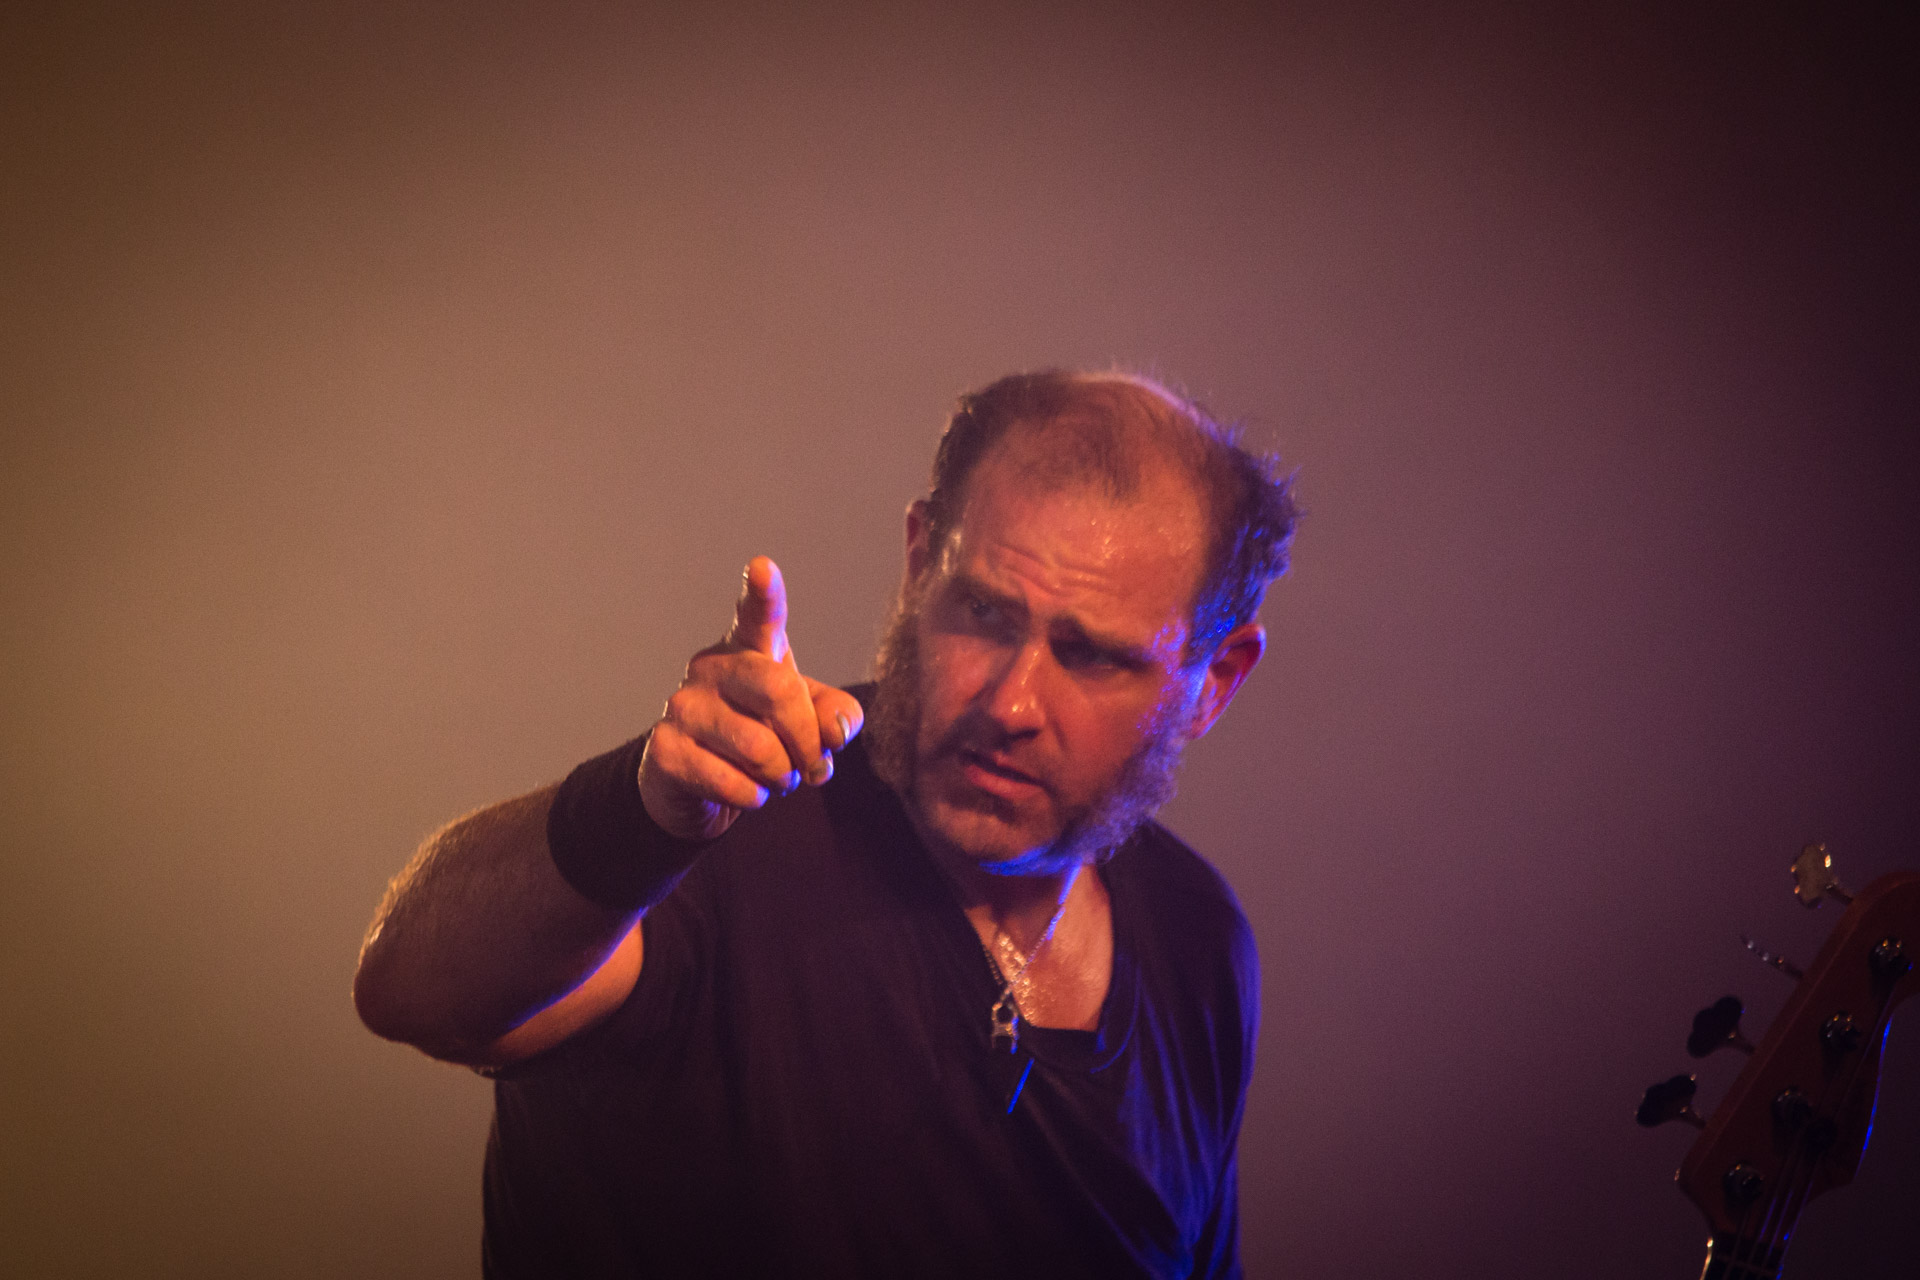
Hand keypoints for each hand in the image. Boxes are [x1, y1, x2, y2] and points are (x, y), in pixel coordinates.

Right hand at [638, 556, 863, 841]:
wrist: (694, 781)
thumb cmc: (760, 732)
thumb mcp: (807, 719)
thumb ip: (835, 717)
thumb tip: (837, 732)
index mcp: (749, 648)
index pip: (757, 615)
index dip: (762, 594)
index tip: (762, 568)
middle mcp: (712, 667)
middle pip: (778, 691)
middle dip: (808, 740)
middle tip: (814, 768)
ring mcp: (683, 706)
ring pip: (758, 746)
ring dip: (781, 776)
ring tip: (778, 778)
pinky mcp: (665, 750)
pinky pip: (730, 782)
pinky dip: (752, 797)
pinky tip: (748, 792)